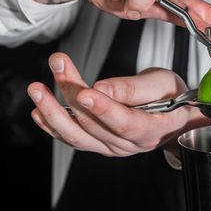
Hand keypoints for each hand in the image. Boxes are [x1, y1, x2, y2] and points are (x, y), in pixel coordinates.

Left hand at [27, 52, 210, 156]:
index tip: (84, 92)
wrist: (173, 117)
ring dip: (53, 112)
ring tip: (37, 89)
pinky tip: (38, 112)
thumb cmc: (171, 97)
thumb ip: (134, 88)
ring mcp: (111, 147)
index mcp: (151, 130)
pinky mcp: (99, 144)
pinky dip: (53, 126)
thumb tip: (102, 88)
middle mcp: (129, 144)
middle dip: (72, 91)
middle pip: (94, 123)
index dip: (104, 108)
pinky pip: (73, 139)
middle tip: (58, 63)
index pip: (125, 122)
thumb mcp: (163, 84)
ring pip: (77, 135)